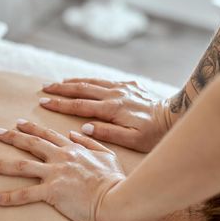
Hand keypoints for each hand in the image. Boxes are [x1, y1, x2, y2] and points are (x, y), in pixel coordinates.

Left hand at [0, 120, 124, 220]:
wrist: (116, 198)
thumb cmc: (115, 180)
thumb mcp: (106, 155)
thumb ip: (90, 142)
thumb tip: (75, 133)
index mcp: (73, 149)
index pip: (48, 135)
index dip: (32, 128)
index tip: (19, 123)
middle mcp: (60, 158)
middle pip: (31, 144)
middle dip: (11, 137)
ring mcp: (55, 174)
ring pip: (21, 167)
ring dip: (0, 165)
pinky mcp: (52, 192)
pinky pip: (25, 194)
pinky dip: (8, 197)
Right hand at [40, 78, 171, 152]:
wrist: (176, 116)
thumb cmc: (154, 133)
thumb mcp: (132, 140)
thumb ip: (108, 134)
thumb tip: (85, 128)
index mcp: (112, 109)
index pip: (80, 106)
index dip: (60, 104)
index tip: (44, 102)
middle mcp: (115, 94)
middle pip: (82, 89)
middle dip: (61, 88)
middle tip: (44, 88)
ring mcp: (122, 88)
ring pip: (93, 82)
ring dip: (74, 82)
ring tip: (59, 82)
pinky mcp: (130, 85)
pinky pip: (105, 80)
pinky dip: (91, 80)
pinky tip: (85, 81)